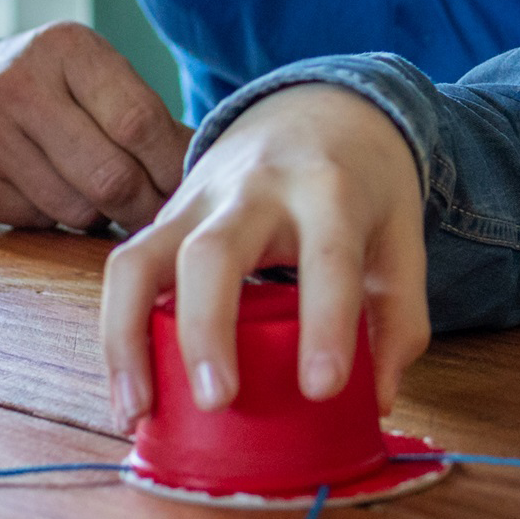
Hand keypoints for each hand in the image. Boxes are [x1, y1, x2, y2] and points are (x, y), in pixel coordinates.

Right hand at [0, 21, 189, 230]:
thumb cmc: (38, 89)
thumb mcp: (87, 76)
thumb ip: (143, 115)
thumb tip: (216, 169)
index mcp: (66, 49)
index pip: (141, 121)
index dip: (174, 167)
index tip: (194, 190)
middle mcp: (19, 85)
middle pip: (112, 175)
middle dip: (143, 206)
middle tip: (159, 217)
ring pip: (76, 207)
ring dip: (99, 216)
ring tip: (99, 200)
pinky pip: (34, 221)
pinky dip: (54, 221)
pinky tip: (49, 197)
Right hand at [98, 83, 427, 434]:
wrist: (317, 106)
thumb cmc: (361, 185)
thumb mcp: (402, 236)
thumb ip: (400, 316)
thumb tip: (374, 400)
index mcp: (328, 191)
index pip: (326, 258)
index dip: (326, 325)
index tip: (322, 391)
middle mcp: (254, 190)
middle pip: (212, 254)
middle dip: (207, 331)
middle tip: (217, 402)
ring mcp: (196, 200)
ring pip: (139, 259)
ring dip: (127, 338)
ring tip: (135, 412)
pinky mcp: (164, 216)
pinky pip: (124, 269)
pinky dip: (117, 332)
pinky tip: (128, 390)